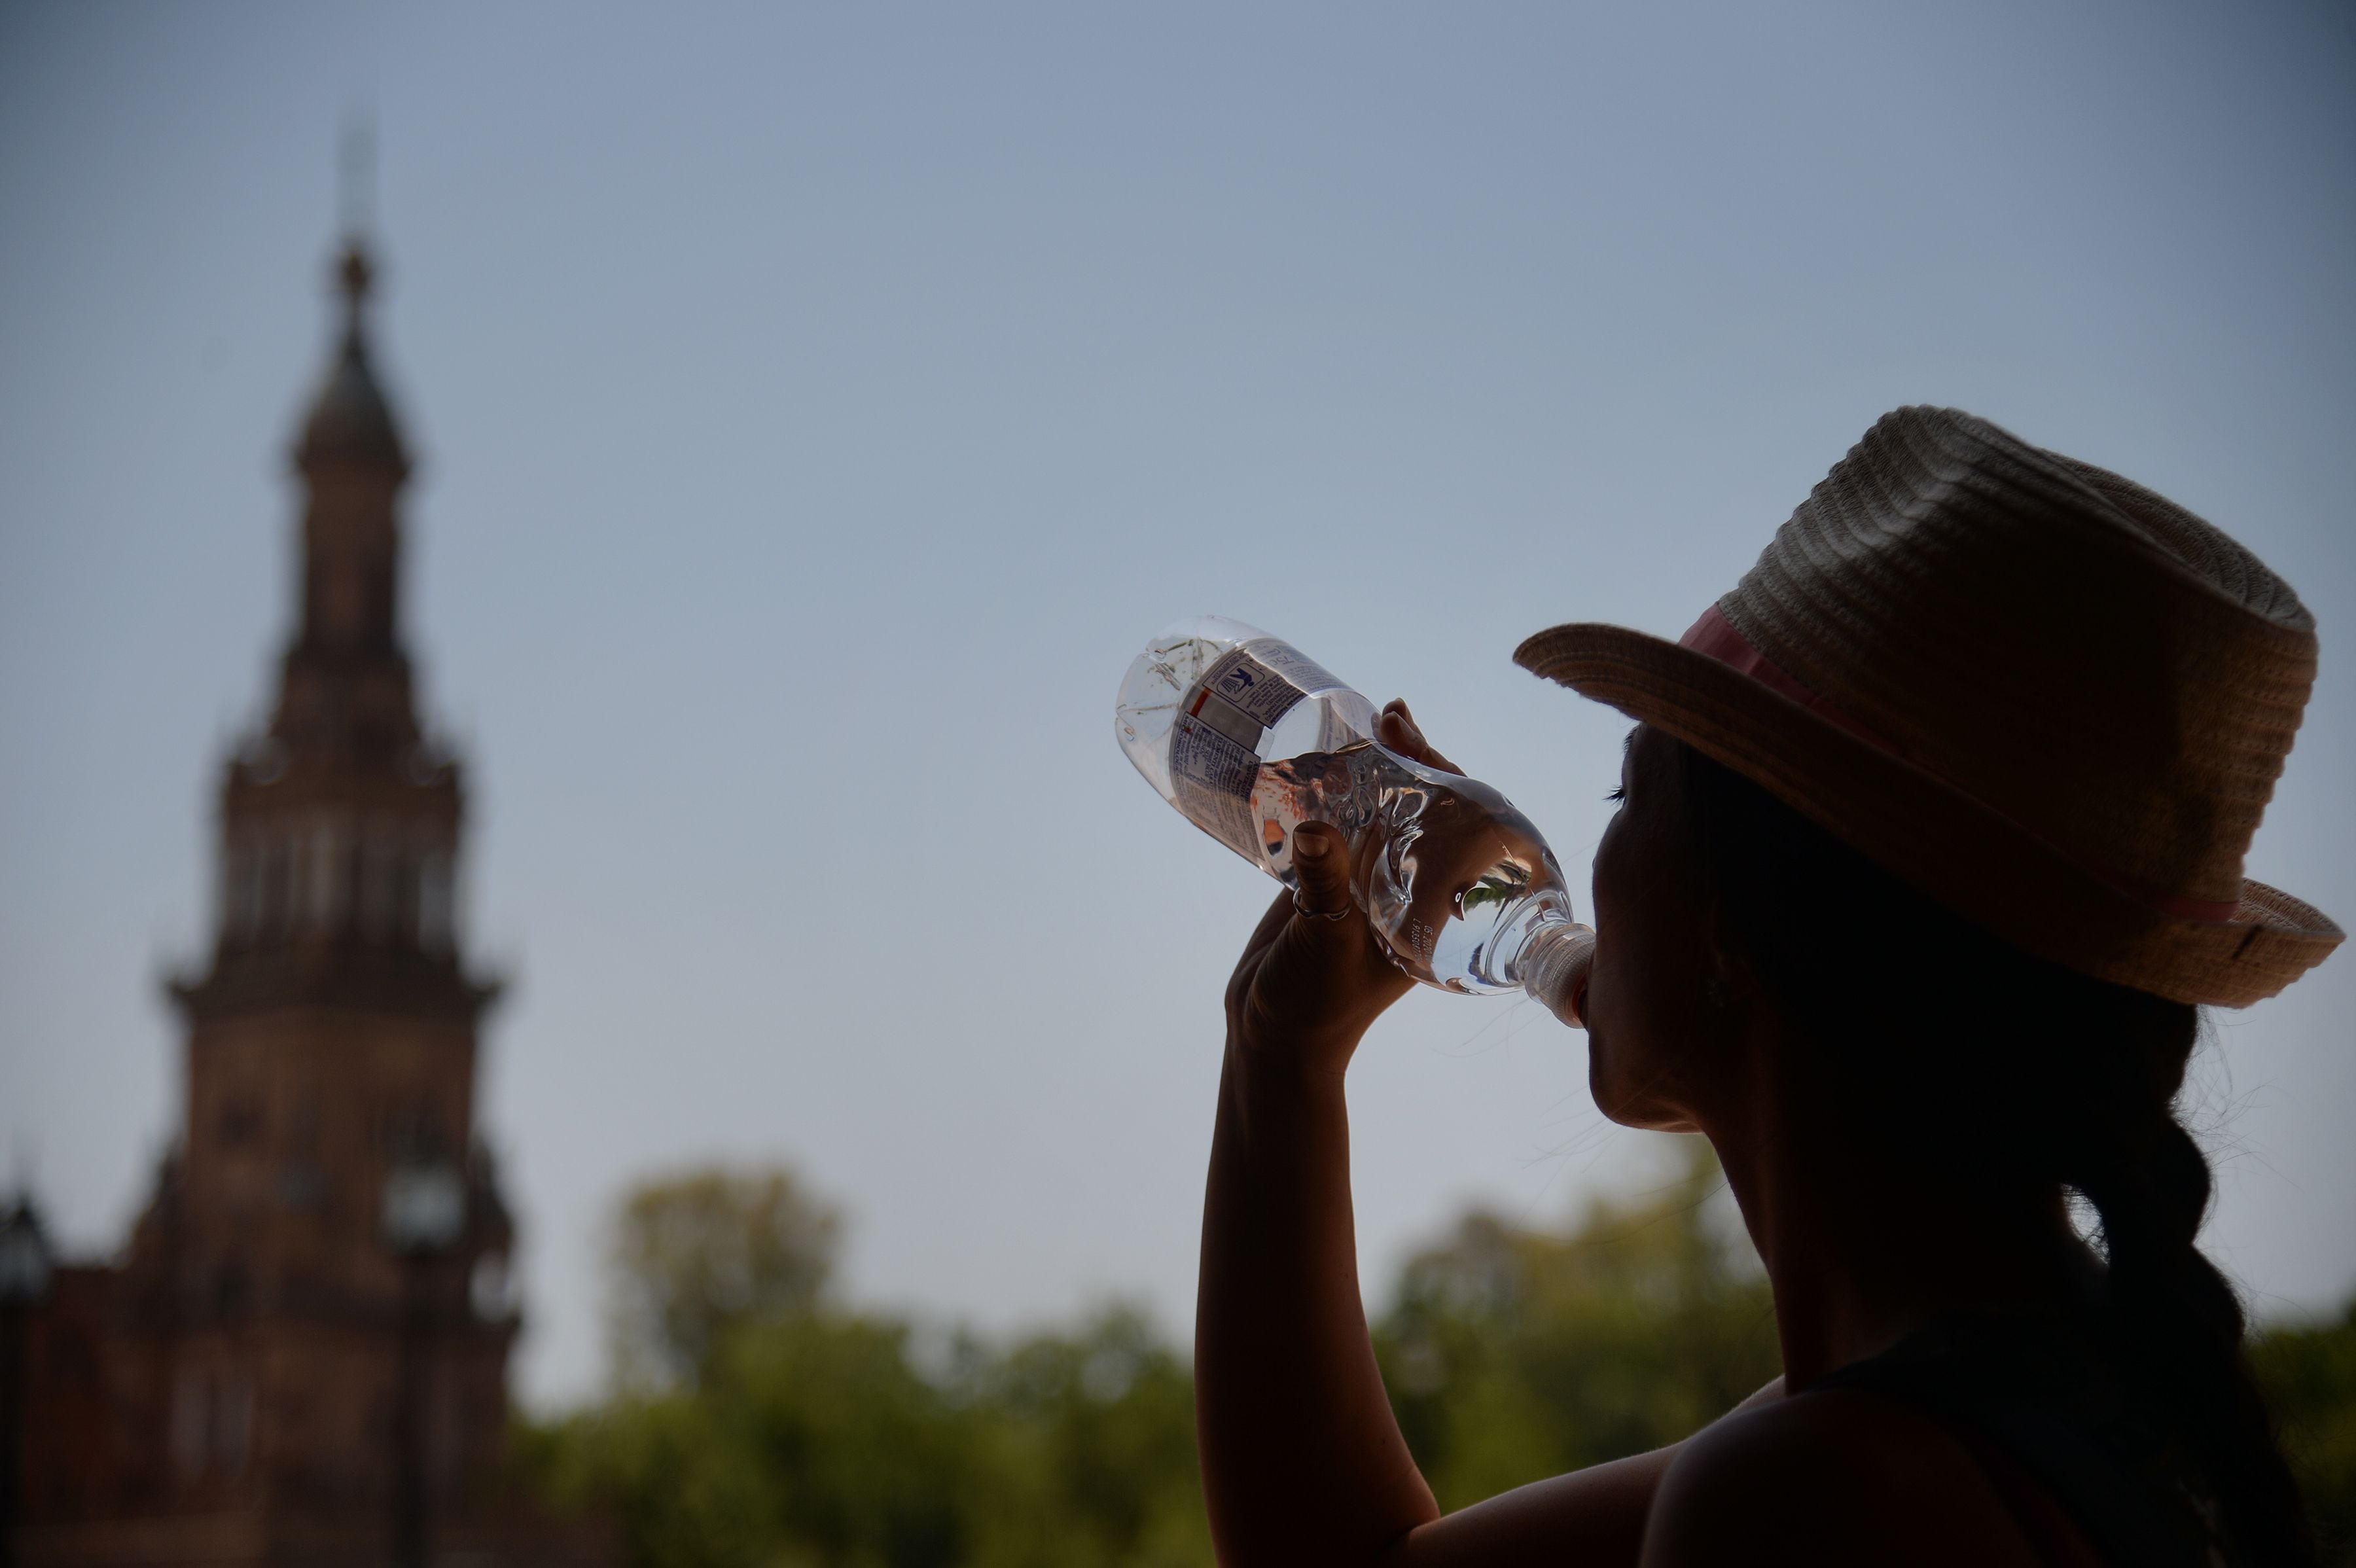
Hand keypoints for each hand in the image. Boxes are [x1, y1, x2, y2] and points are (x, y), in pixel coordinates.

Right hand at [1221, 701, 1462, 1073]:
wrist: (1269, 1031)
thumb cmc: (1315, 1005)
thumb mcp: (1324, 946)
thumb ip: (1321, 888)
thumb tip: (1315, 827)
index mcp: (1432, 906)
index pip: (1459, 829)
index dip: (1447, 779)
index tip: (1420, 742)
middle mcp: (1408, 886)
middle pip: (1424, 807)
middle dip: (1411, 758)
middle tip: (1389, 716)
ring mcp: (1366, 878)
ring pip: (1380, 807)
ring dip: (1373, 764)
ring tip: (1363, 719)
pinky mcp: (1326, 874)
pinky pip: (1337, 819)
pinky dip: (1331, 786)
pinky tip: (1322, 753)